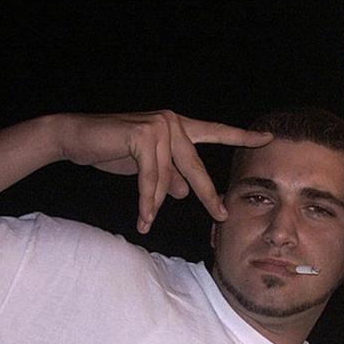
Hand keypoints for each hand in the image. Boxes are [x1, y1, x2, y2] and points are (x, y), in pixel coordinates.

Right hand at [57, 110, 271, 232]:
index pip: (214, 132)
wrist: (76, 137)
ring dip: (155, 203)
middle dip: (208, 194)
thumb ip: (168, 175)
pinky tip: (144, 217)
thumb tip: (185, 192)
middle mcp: (172, 121)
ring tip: (147, 221)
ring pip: (168, 178)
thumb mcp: (145, 166)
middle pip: (196, 167)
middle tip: (221, 215)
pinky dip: (146, 199)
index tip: (266, 138)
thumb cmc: (110, 149)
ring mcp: (159, 125)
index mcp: (177, 126)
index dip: (240, 136)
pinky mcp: (144, 135)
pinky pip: (151, 177)